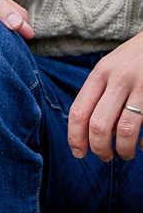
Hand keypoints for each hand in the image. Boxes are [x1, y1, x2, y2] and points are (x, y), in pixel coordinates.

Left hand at [67, 32, 142, 160]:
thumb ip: (99, 92)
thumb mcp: (113, 65)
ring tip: (125, 154)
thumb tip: (88, 131)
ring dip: (123, 150)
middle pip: (99, 125)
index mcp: (102, 72)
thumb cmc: (138, 55)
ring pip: (125, 129)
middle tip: (105, 157)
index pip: (79, 112)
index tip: (79, 153)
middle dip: (99, 149)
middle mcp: (121, 77)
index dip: (75, 138)